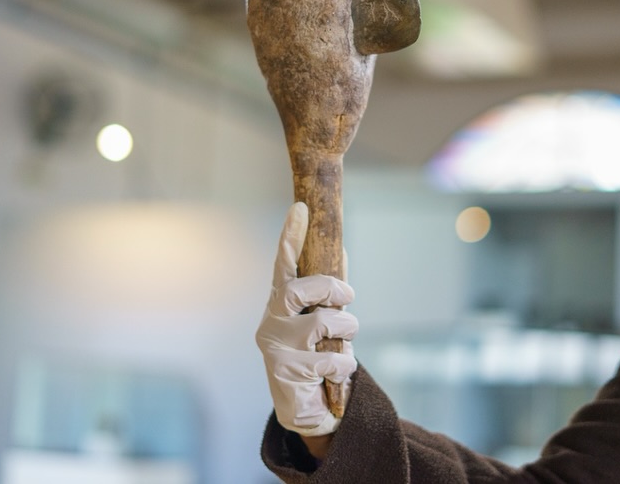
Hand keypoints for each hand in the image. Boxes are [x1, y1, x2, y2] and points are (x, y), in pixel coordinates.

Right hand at [256, 202, 358, 436]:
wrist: (306, 411)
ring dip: (345, 331)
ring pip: (321, 323)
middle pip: (298, 289)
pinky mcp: (287, 372)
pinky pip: (331, 359)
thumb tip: (341, 250)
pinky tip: (337, 374)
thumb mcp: (322, 323)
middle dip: (331, 288)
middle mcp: (271, 322)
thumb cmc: (316, 359)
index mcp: (279, 305)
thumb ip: (327, 293)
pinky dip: (344, 365)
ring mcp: (276, 347)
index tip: (300, 208)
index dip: (290, 237)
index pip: (282, 266)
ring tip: (345, 345)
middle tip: (348, 297)